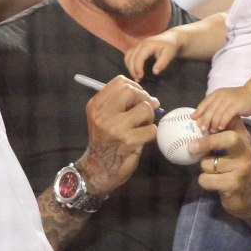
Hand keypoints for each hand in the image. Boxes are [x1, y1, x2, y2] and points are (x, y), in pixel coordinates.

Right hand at [78, 75, 158, 195]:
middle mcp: (103, 114)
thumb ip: (124, 104)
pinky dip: (151, 133)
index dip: (135, 87)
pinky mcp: (129, 141)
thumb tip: (153, 99)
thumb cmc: (105, 141)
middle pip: (132, 91)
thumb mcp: (104, 118)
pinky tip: (143, 138)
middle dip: (144, 99)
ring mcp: (116, 128)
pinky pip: (151, 129)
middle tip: (144, 111)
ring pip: (145, 109)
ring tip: (142, 126)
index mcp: (96, 105)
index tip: (138, 98)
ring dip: (149, 117)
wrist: (98, 168)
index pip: (120, 82)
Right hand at [124, 32, 180, 80]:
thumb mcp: (169, 54)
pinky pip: (128, 55)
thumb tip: (155, 72)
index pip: (138, 57)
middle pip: (130, 57)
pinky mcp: (137, 47)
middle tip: (138, 79)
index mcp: (147, 45)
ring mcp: (137, 45)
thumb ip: (162, 63)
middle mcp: (140, 44)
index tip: (140, 77)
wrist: (171, 38)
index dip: (137, 68)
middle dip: (132, 69)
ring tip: (135, 76)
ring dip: (129, 67)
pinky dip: (129, 63)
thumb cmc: (170, 46)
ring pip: (127, 56)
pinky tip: (134, 70)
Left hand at [188, 117, 250, 245]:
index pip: (233, 120)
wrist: (250, 196)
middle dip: (208, 141)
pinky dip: (204, 181)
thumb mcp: (232, 147)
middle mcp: (246, 151)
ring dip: (203, 167)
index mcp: (243, 137)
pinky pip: (206, 179)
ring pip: (209, 163)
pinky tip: (212, 182)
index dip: (217, 119)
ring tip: (211, 170)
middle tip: (191, 147)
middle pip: (229, 139)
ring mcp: (242, 168)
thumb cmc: (234, 167)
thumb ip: (219, 132)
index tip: (200, 123)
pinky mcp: (234, 184)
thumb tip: (195, 118)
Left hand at [192, 86, 250, 132]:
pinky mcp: (236, 105)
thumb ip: (215, 106)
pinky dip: (222, 122)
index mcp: (216, 94)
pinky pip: (227, 115)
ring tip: (212, 130)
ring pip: (217, 113)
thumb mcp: (224, 100)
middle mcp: (221, 96)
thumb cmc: (237, 100)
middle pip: (209, 109)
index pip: (204, 103)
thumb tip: (202, 117)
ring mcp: (228, 100)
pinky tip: (221, 128)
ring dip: (214, 123)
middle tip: (202, 128)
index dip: (198, 111)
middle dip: (205, 119)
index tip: (192, 119)